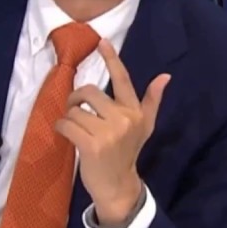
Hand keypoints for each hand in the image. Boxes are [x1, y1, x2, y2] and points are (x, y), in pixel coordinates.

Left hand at [55, 38, 169, 226]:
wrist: (118, 185)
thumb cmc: (127, 152)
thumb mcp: (144, 126)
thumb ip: (151, 101)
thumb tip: (165, 77)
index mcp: (135, 112)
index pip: (123, 80)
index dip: (112, 59)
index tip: (102, 42)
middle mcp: (123, 120)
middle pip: (90, 92)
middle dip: (76, 98)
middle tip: (74, 108)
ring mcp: (107, 133)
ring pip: (75, 110)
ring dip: (68, 117)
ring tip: (73, 127)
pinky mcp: (91, 146)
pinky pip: (67, 125)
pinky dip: (61, 127)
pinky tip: (66, 134)